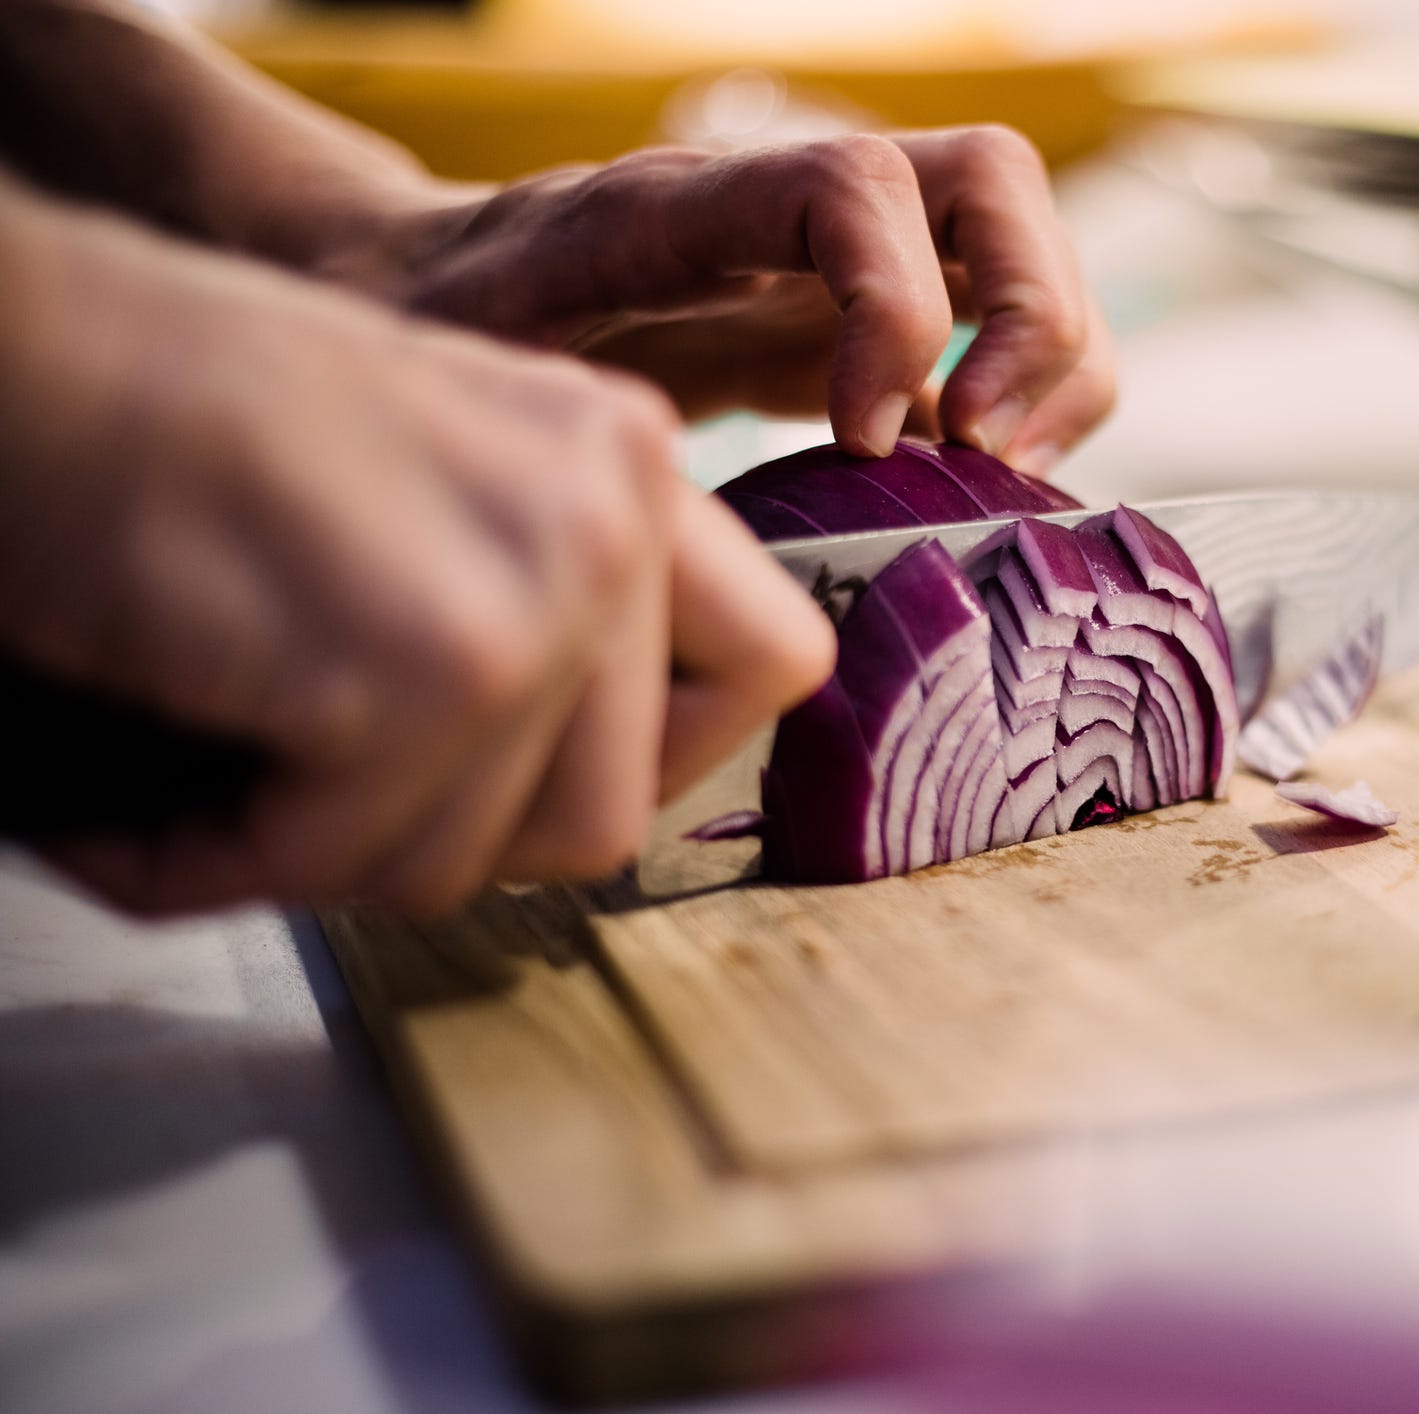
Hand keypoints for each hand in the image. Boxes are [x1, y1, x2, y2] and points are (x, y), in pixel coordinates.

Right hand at [0, 194, 834, 914]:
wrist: (22, 357)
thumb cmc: (186, 420)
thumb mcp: (441, 482)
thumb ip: (556, 600)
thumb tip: (616, 793)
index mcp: (630, 464)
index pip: (777, 665)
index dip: (668, 757)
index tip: (543, 772)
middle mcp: (615, 513)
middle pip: (612, 813)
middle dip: (449, 837)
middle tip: (319, 798)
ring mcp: (543, 588)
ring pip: (481, 860)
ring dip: (332, 854)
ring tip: (223, 784)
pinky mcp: (437, 669)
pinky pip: (355, 857)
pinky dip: (229, 860)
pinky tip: (151, 810)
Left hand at [346, 127, 1115, 475]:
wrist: (422, 286)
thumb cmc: (433, 333)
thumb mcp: (465, 371)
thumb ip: (551, 416)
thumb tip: (649, 525)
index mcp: (683, 205)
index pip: (851, 183)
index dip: (898, 307)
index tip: (863, 438)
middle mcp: (782, 206)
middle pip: (990, 179)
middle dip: (1034, 316)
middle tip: (985, 452)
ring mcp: (831, 254)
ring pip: (1018, 241)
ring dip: (1056, 358)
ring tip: (996, 473)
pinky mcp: (849, 315)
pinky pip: (990, 323)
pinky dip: (1027, 397)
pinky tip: (968, 480)